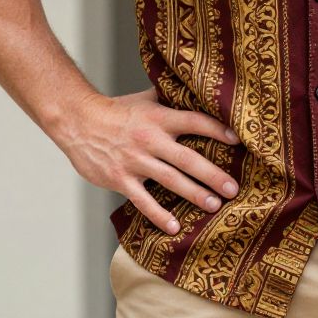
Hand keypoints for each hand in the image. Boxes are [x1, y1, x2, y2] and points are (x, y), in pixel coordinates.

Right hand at [59, 86, 241, 234]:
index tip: (237, 141)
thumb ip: (170, 98)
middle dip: (213, 174)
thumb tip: (195, 90)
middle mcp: (150, 140)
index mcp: (160, 118)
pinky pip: (143, 200)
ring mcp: (136, 161)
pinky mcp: (121, 179)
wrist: (79, 122)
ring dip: (194, 194)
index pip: (194, 122)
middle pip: (188, 159)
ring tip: (214, 205)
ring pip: (170, 181)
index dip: (216, 130)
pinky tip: (174, 226)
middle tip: (233, 188)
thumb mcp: (145, 99)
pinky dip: (159, 215)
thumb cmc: (116, 110)